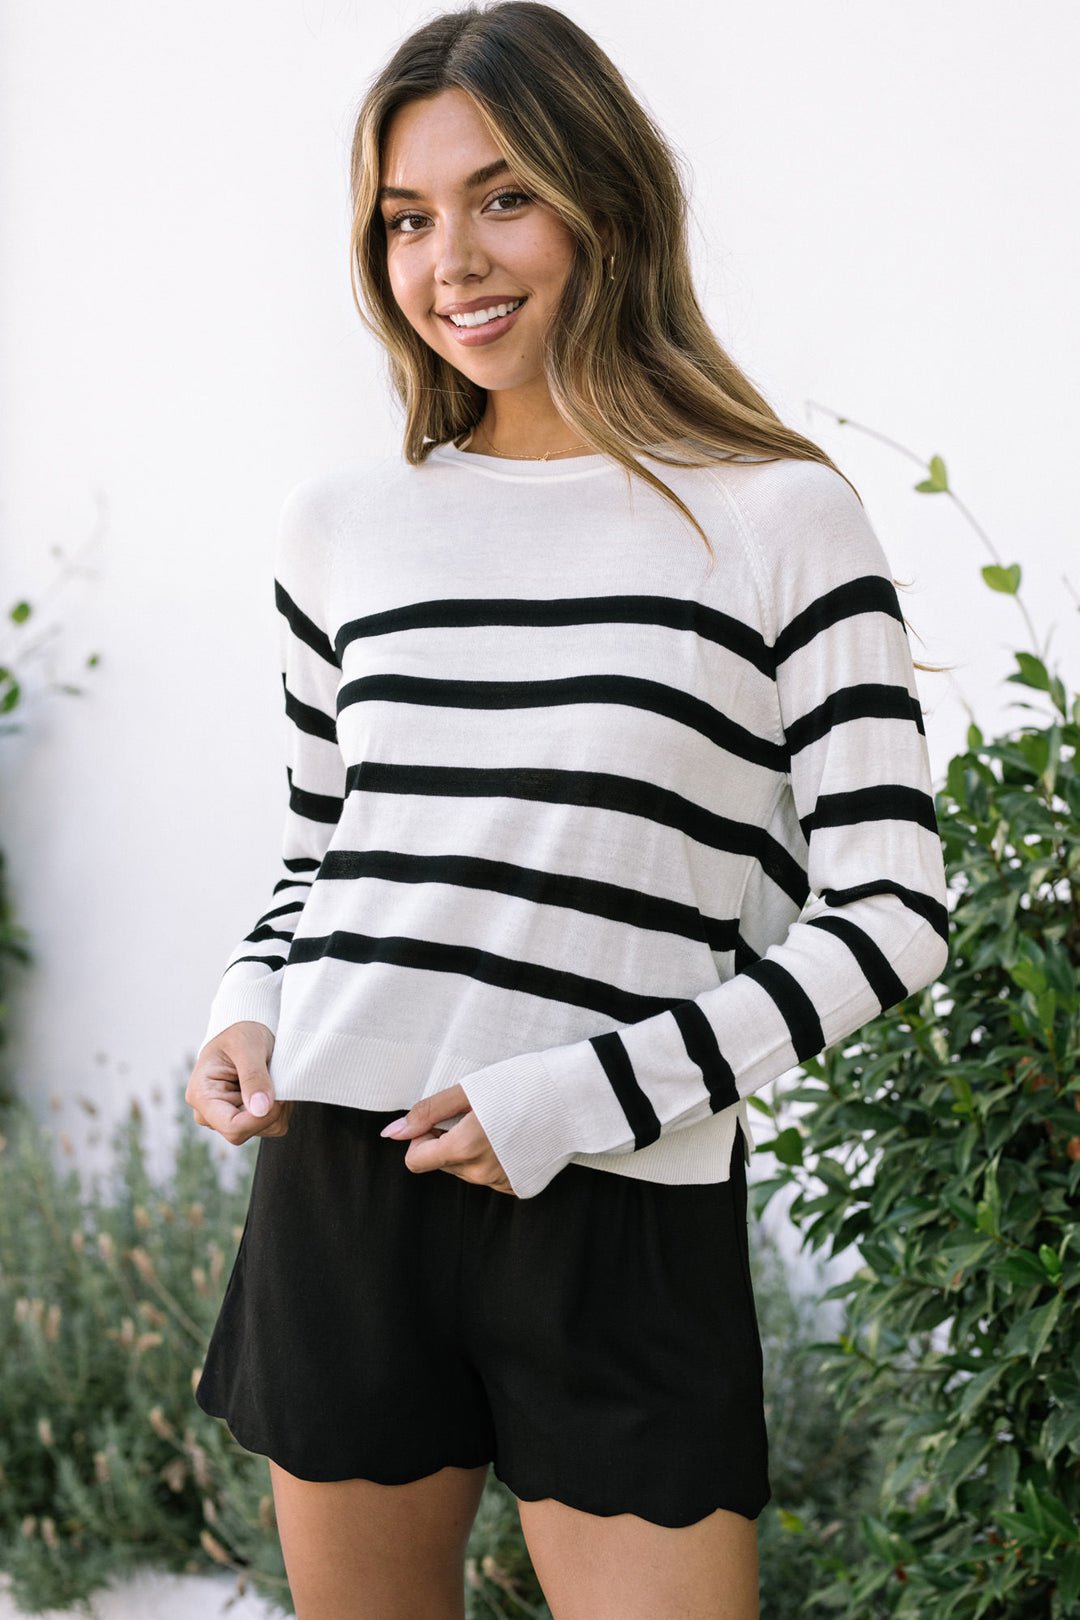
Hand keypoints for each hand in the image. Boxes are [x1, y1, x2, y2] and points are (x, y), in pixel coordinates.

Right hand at [185, 1021, 293, 1145]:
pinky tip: (273, 1087)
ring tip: (273, 1079)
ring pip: (262, 1130)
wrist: (245, 1027)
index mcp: (202, 1095)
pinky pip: (269, 1124)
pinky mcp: (241, 1117)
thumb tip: (260, 1109)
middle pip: (247, 1131)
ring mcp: (224, 1116)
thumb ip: (254, 1077)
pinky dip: (279, 1108)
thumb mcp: (247, 1046)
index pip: (232, 1127)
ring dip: (277, 1107)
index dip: (260, 1118)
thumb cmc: (240, 1030)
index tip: (279, 1097)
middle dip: (270, 1110)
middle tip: (277, 1080)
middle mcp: (209, 1112)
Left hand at [380, 1084, 514, 1194]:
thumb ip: (427, 1112)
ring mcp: (502, 1184)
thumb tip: (391, 1133)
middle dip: (448, 1141)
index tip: (443, 1118)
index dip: (422, 1136)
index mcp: (463, 1149)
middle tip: (477, 1114)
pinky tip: (513, 1139)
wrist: (574, 1097)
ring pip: (466, 1170)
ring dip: (470, 1150)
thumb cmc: (522, 1084)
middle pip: (442, 1164)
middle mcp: (481, 1174)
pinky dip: (493, 1159)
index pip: (415, 1160)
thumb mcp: (468, 1090)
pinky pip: (490, 1177)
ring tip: (500, 1124)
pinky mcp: (519, 1188)